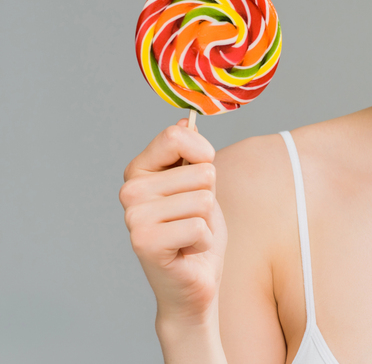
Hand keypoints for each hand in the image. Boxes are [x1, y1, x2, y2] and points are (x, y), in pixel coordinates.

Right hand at [119, 119, 227, 327]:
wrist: (192, 283)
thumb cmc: (197, 232)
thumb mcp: (199, 186)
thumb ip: (191, 155)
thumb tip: (186, 121)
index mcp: (139, 171)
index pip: (176, 135)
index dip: (203, 153)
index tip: (201, 175)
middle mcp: (130, 191)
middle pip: (201, 171)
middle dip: (209, 198)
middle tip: (192, 219)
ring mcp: (134, 217)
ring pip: (203, 199)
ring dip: (207, 221)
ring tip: (189, 235)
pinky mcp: (144, 242)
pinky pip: (199, 226)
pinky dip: (203, 241)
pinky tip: (187, 251)